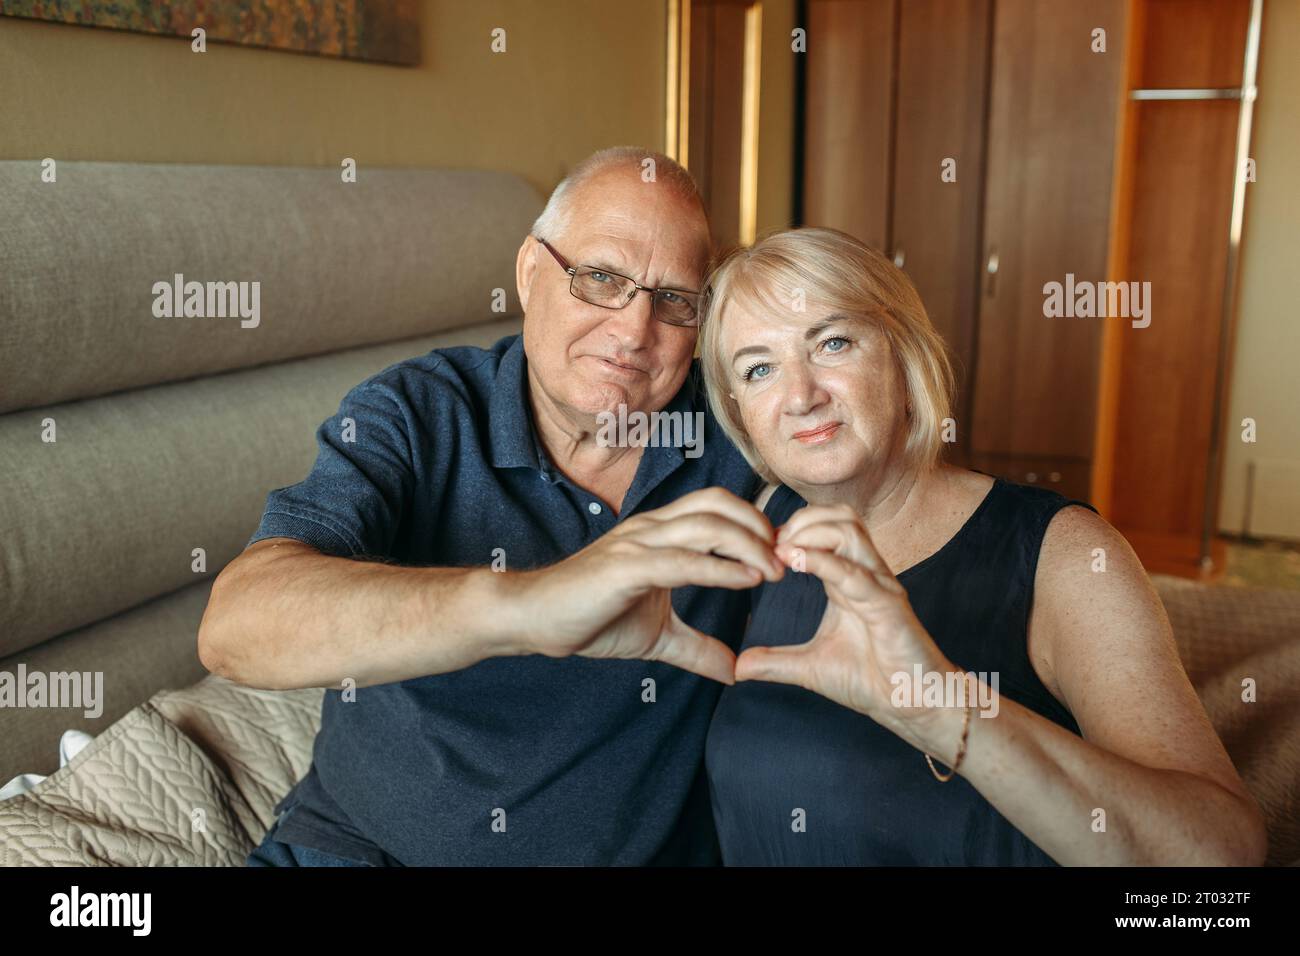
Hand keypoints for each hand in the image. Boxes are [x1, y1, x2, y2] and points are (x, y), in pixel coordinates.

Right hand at [515, 487, 783, 682]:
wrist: (532, 620)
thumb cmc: (587, 618)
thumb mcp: (656, 636)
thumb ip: (696, 647)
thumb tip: (733, 671)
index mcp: (659, 535)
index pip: (717, 509)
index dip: (755, 526)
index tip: (783, 557)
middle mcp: (651, 529)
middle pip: (720, 505)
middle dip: (761, 528)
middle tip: (788, 561)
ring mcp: (638, 544)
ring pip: (707, 525)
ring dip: (750, 546)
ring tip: (776, 571)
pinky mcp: (626, 568)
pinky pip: (682, 559)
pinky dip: (721, 567)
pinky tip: (748, 580)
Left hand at [734, 503, 960, 743]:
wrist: (911, 706)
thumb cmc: (871, 680)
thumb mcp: (810, 668)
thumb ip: (776, 662)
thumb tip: (738, 668)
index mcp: (848, 580)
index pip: (825, 529)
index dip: (791, 530)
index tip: (761, 549)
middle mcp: (865, 574)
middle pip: (839, 517)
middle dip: (801, 521)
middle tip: (771, 545)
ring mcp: (879, 586)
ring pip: (850, 531)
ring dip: (811, 532)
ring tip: (783, 551)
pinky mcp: (889, 605)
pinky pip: (856, 572)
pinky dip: (824, 561)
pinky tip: (795, 562)